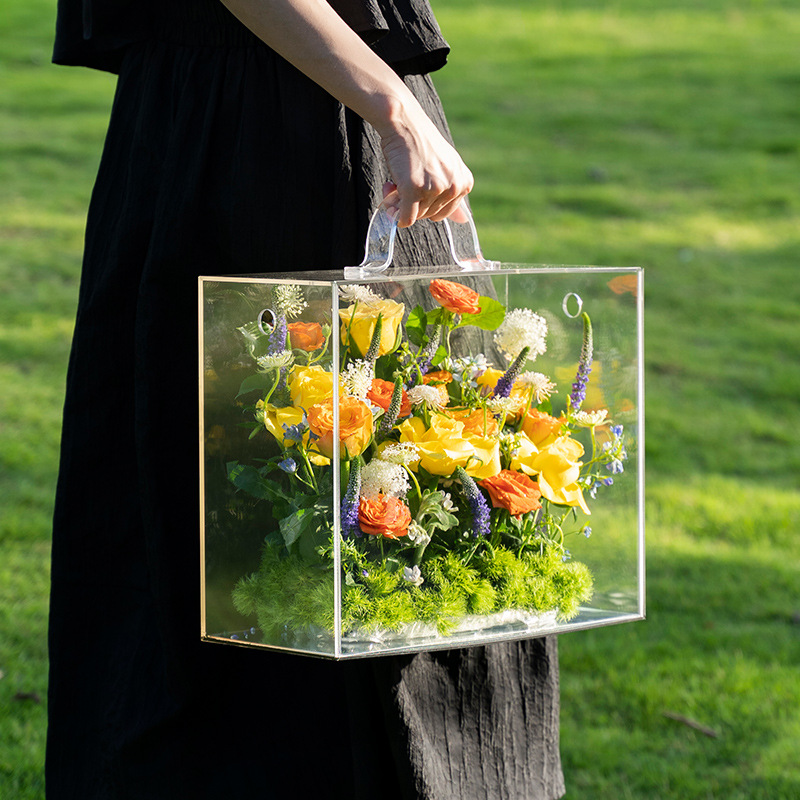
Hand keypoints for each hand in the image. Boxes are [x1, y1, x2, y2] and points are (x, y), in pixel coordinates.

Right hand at [378, 103, 473, 227]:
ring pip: (415, 217)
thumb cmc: (421, 144)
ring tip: (397, 179)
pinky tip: (391, 194)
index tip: (419, 185)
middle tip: (404, 181)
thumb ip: (454, 195)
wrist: (404, 123)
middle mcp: (454, 188)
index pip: (444, 213)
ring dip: (399, 203)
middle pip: (429, 216)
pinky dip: (395, 213)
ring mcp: (435, 190)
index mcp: (464, 184)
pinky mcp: (415, 190)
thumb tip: (464, 222)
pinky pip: (405, 218)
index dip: (426, 203)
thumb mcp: (446, 168)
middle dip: (413, 203)